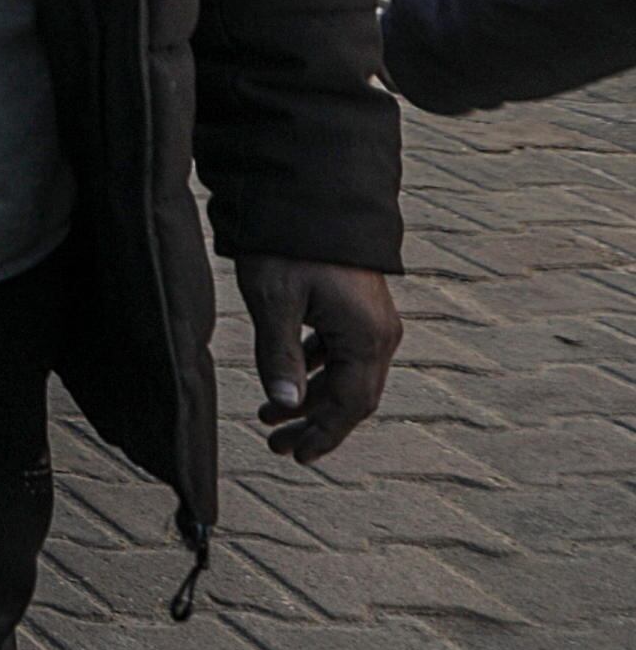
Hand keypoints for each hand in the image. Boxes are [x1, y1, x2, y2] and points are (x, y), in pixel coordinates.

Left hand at [236, 255, 400, 463]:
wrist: (312, 193)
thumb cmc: (290, 245)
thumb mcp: (274, 300)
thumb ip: (279, 355)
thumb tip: (284, 404)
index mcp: (366, 337)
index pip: (350, 404)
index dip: (323, 434)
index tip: (294, 456)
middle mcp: (380, 333)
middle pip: (352, 396)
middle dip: (315, 424)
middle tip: (275, 446)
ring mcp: (372, 320)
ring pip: (345, 375)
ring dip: (311, 398)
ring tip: (269, 416)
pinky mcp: (358, 307)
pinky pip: (340, 353)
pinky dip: (314, 370)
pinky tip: (288, 380)